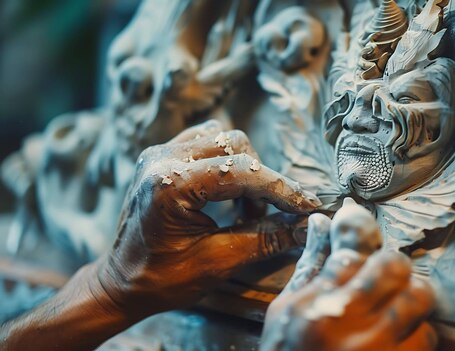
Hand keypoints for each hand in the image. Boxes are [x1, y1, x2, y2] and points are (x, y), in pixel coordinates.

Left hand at [95, 120, 320, 317]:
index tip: (308, 205)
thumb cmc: (161, 280)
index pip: (241, 172)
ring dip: (245, 169)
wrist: (119, 283)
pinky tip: (228, 192)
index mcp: (169, 185)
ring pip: (223, 139)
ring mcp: (159, 153)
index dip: (281, 189)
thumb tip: (305, 226)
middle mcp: (161, 158)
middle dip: (262, 179)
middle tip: (268, 216)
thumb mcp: (217, 263)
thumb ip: (264, 239)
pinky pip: (206, 141)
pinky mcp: (161, 155)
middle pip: (235, 145)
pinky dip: (227, 163)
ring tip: (246, 208)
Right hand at [261, 211, 437, 350]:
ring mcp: (380, 348)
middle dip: (392, 265)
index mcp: (315, 305)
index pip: (352, 251)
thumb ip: (311, 265)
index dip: (361, 233)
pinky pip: (427, 336)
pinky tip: (398, 336)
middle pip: (394, 266)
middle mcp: (350, 324)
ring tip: (394, 307)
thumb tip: (321, 221)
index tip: (361, 229)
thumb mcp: (286, 310)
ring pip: (419, 298)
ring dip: (410, 298)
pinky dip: (416, 332)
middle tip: (385, 275)